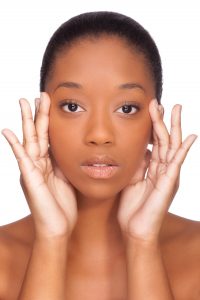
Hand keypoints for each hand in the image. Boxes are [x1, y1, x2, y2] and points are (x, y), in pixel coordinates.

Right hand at [1, 92, 77, 239]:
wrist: (58, 227)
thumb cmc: (62, 204)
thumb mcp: (66, 177)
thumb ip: (63, 162)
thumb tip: (66, 146)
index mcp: (47, 163)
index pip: (48, 136)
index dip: (48, 119)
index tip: (50, 102)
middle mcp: (38, 163)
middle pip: (38, 133)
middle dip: (37, 114)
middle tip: (37, 94)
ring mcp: (32, 170)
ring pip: (29, 140)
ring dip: (26, 122)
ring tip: (23, 102)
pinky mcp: (29, 178)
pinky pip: (22, 159)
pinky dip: (15, 145)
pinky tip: (8, 132)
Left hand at [117, 99, 196, 243]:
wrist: (134, 228)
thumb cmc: (132, 206)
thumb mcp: (131, 179)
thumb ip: (137, 164)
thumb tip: (140, 148)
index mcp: (153, 168)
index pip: (154, 142)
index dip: (152, 126)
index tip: (150, 109)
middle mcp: (163, 169)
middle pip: (164, 139)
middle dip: (163, 120)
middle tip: (162, 102)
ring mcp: (168, 175)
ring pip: (171, 145)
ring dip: (173, 127)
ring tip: (176, 109)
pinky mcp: (169, 182)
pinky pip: (177, 163)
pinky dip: (184, 149)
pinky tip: (190, 137)